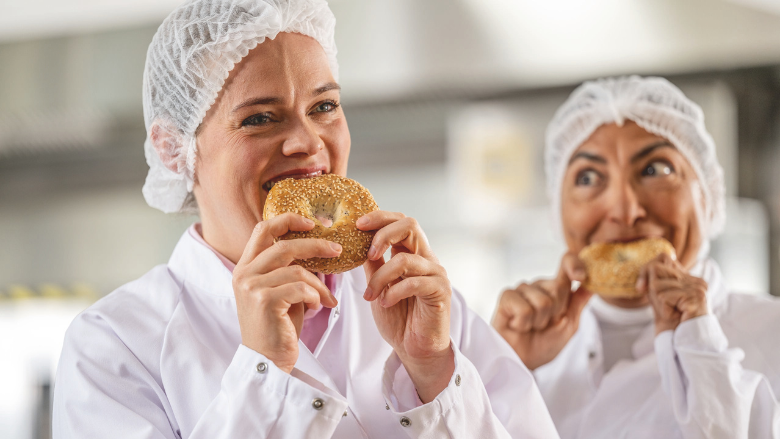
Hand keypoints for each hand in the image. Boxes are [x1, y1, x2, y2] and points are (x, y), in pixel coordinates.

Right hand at [232, 213, 339, 372]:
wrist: (268, 361)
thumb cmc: (279, 326)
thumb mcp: (281, 290)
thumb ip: (289, 268)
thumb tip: (320, 246)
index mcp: (245, 267)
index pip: (263, 229)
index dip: (289, 220)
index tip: (313, 223)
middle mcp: (244, 274)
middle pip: (284, 244)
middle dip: (316, 245)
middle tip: (337, 250)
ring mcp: (252, 287)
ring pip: (297, 269)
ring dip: (319, 284)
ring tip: (327, 299)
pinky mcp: (264, 301)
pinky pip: (300, 288)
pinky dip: (315, 297)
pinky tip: (317, 307)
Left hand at [357, 211, 452, 402]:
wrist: (415, 350)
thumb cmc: (399, 318)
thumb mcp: (378, 286)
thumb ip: (373, 265)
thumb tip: (355, 243)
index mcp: (413, 254)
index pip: (401, 222)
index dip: (380, 217)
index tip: (357, 224)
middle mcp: (427, 259)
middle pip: (410, 225)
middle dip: (383, 234)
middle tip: (367, 254)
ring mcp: (436, 274)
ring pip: (405, 259)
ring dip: (380, 277)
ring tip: (370, 295)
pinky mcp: (440, 292)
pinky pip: (414, 282)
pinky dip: (394, 292)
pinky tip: (386, 303)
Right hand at [492, 253, 592, 369]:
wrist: (523, 362)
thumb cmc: (544, 345)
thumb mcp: (569, 325)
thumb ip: (578, 302)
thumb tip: (593, 284)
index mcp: (555, 289)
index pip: (567, 265)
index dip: (574, 264)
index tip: (581, 276)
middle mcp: (538, 285)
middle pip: (558, 287)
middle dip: (555, 312)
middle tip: (544, 324)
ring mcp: (521, 290)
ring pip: (542, 301)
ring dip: (539, 322)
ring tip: (530, 327)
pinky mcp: (507, 297)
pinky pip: (524, 308)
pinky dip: (524, 324)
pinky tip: (517, 326)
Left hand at [636, 253, 707, 333]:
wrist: (685, 344)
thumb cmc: (672, 323)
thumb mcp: (659, 297)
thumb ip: (655, 281)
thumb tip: (651, 266)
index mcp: (689, 278)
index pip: (663, 257)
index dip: (646, 271)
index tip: (641, 288)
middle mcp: (696, 280)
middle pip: (656, 268)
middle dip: (651, 289)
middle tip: (665, 306)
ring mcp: (697, 289)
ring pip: (657, 284)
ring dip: (659, 302)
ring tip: (672, 312)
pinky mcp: (695, 298)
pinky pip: (663, 297)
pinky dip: (664, 309)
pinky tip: (675, 316)